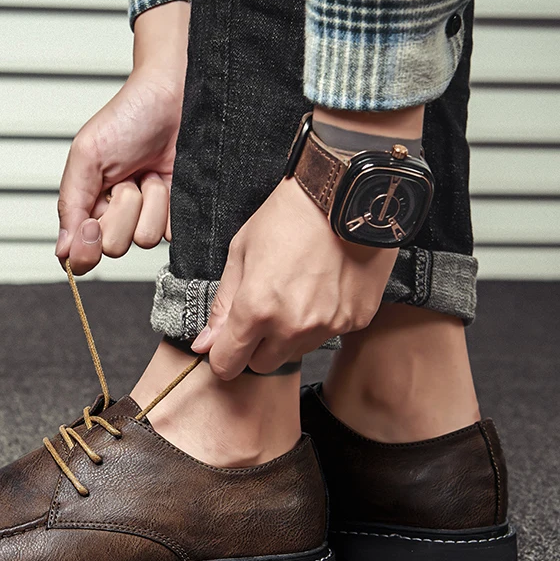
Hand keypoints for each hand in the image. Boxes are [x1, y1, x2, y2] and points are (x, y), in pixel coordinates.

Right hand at [56, 2, 188, 273]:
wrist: (175, 98)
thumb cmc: (129, 116)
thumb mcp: (87, 155)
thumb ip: (71, 204)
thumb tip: (62, 251)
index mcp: (88, 205)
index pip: (80, 253)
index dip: (86, 248)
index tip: (92, 226)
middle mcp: (117, 217)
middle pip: (114, 247)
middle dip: (121, 210)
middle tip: (126, 178)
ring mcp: (147, 216)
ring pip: (144, 240)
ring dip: (148, 202)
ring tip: (148, 173)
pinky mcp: (175, 215)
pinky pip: (170, 234)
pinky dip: (169, 207)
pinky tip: (168, 180)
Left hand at [191, 176, 397, 377]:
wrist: (346, 196)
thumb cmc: (289, 217)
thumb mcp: (240, 253)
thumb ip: (222, 305)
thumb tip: (205, 345)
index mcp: (256, 309)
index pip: (228, 364)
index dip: (223, 356)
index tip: (225, 346)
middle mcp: (293, 327)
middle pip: (262, 364)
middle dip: (256, 346)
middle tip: (263, 310)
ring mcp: (328, 326)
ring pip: (296, 351)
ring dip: (289, 334)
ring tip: (296, 291)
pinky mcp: (355, 320)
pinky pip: (328, 335)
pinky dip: (321, 320)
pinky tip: (323, 288)